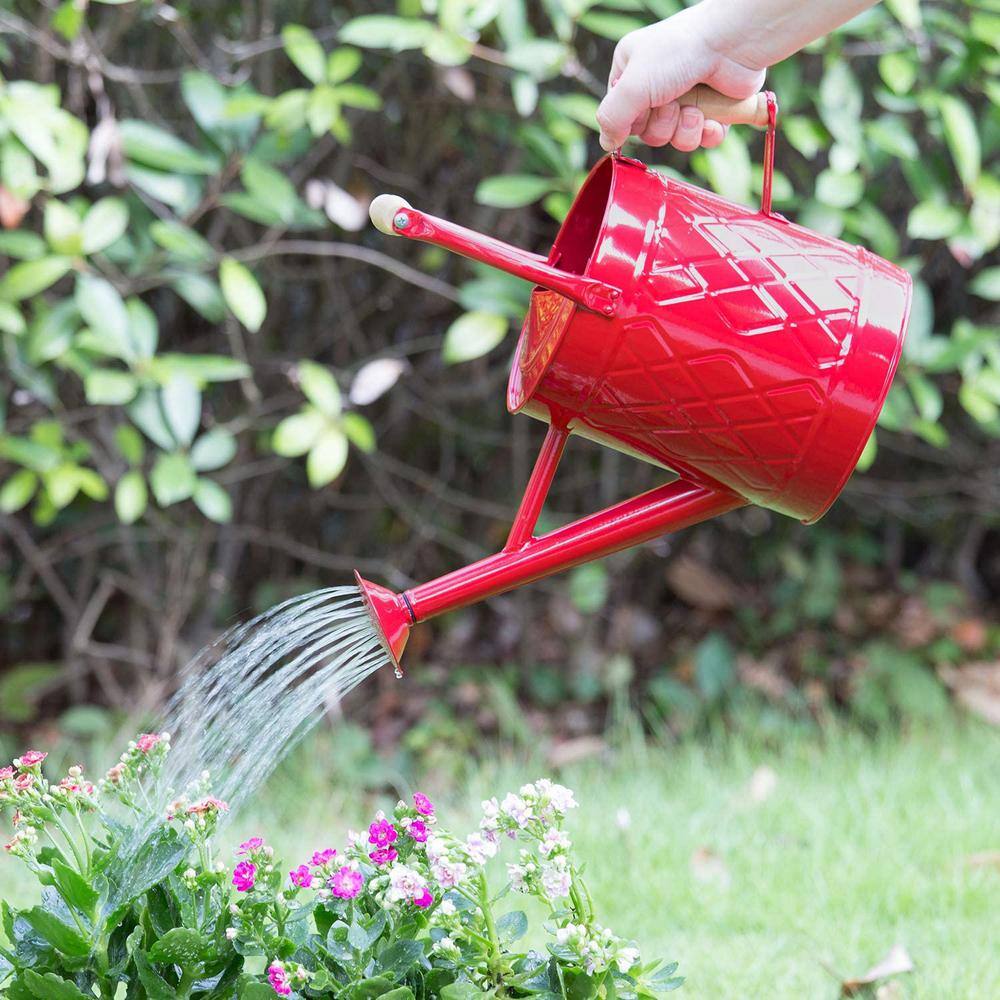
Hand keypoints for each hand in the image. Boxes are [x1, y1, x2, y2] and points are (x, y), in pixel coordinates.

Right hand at [596, 4, 766, 152]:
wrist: (732, 42)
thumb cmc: (679, 52)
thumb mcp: (633, 84)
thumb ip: (612, 116)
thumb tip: (607, 143)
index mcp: (631, 72)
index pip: (620, 116)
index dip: (632, 122)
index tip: (643, 108)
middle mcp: (656, 85)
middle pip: (648, 132)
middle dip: (662, 126)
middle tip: (672, 105)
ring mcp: (686, 97)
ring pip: (675, 139)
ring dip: (685, 131)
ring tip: (696, 110)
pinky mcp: (712, 108)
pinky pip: (702, 139)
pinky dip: (707, 133)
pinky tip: (713, 119)